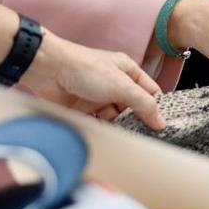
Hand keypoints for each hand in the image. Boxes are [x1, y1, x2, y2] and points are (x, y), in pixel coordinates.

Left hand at [20, 33, 165, 129]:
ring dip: (117, 127)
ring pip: (114, 117)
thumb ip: (143, 104)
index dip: (155, 109)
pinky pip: (97, 123)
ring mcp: (98, 96)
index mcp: (126, 71)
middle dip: (135, 121)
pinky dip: (101, 130)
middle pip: (132, 107)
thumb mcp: (121, 85)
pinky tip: (105, 138)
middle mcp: (113, 83)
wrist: (48, 70)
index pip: (149, 92)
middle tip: (142, 138)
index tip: (160, 128)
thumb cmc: (84, 68)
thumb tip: (160, 121)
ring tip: (123, 140)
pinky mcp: (82, 108)